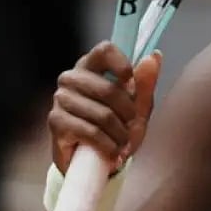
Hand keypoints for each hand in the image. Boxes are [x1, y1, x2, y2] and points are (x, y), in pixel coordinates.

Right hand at [48, 41, 162, 172]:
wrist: (96, 160)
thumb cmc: (118, 125)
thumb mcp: (138, 105)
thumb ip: (146, 82)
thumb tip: (154, 56)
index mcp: (93, 65)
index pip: (104, 50)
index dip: (121, 64)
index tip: (131, 82)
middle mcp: (72, 77)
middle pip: (108, 88)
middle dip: (128, 112)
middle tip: (132, 125)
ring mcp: (61, 98)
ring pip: (102, 114)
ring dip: (119, 133)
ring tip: (123, 141)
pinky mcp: (56, 121)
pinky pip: (90, 132)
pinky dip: (108, 145)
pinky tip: (113, 151)